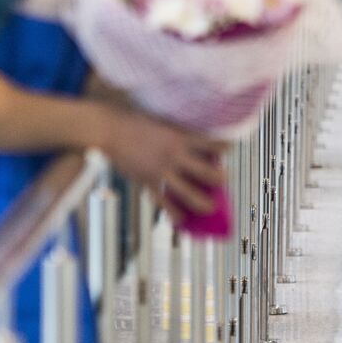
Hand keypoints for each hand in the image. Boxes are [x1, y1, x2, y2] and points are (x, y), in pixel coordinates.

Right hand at [97, 109, 228, 221]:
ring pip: (187, 191)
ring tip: (211, 208)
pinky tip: (180, 220)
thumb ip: (178, 133)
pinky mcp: (147, 181)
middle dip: (218, 179)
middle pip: (205, 171)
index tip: (231, 149)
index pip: (210, 144)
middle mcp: (175, 156)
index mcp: (180, 138)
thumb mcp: (163, 122)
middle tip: (226, 181)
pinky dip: (172, 211)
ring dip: (201, 202)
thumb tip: (194, 141)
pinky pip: (162, 200)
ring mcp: (161, 170)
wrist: (110, 130)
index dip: (223, 147)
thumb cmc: (135, 122)